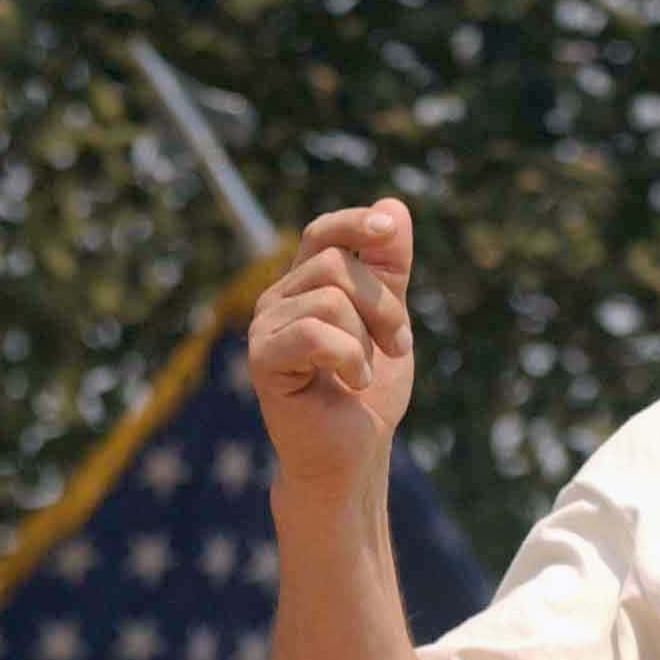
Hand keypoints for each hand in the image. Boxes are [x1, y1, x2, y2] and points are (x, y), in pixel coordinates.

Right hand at [247, 200, 416, 496]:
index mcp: (304, 285)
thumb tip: (394, 205)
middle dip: (383, 306)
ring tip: (364, 374)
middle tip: (396, 347)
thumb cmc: (367, 393)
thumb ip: (390, 267)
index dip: (354, 222)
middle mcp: (277, 299)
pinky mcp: (264, 360)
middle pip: (337, 264)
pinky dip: (348, 358)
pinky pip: (314, 333)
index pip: (322, 232)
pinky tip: (350, 384)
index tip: (388, 233)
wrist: (353, 454)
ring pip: (329, 298)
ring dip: (366, 340)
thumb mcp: (390, 319)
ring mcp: (265, 328)